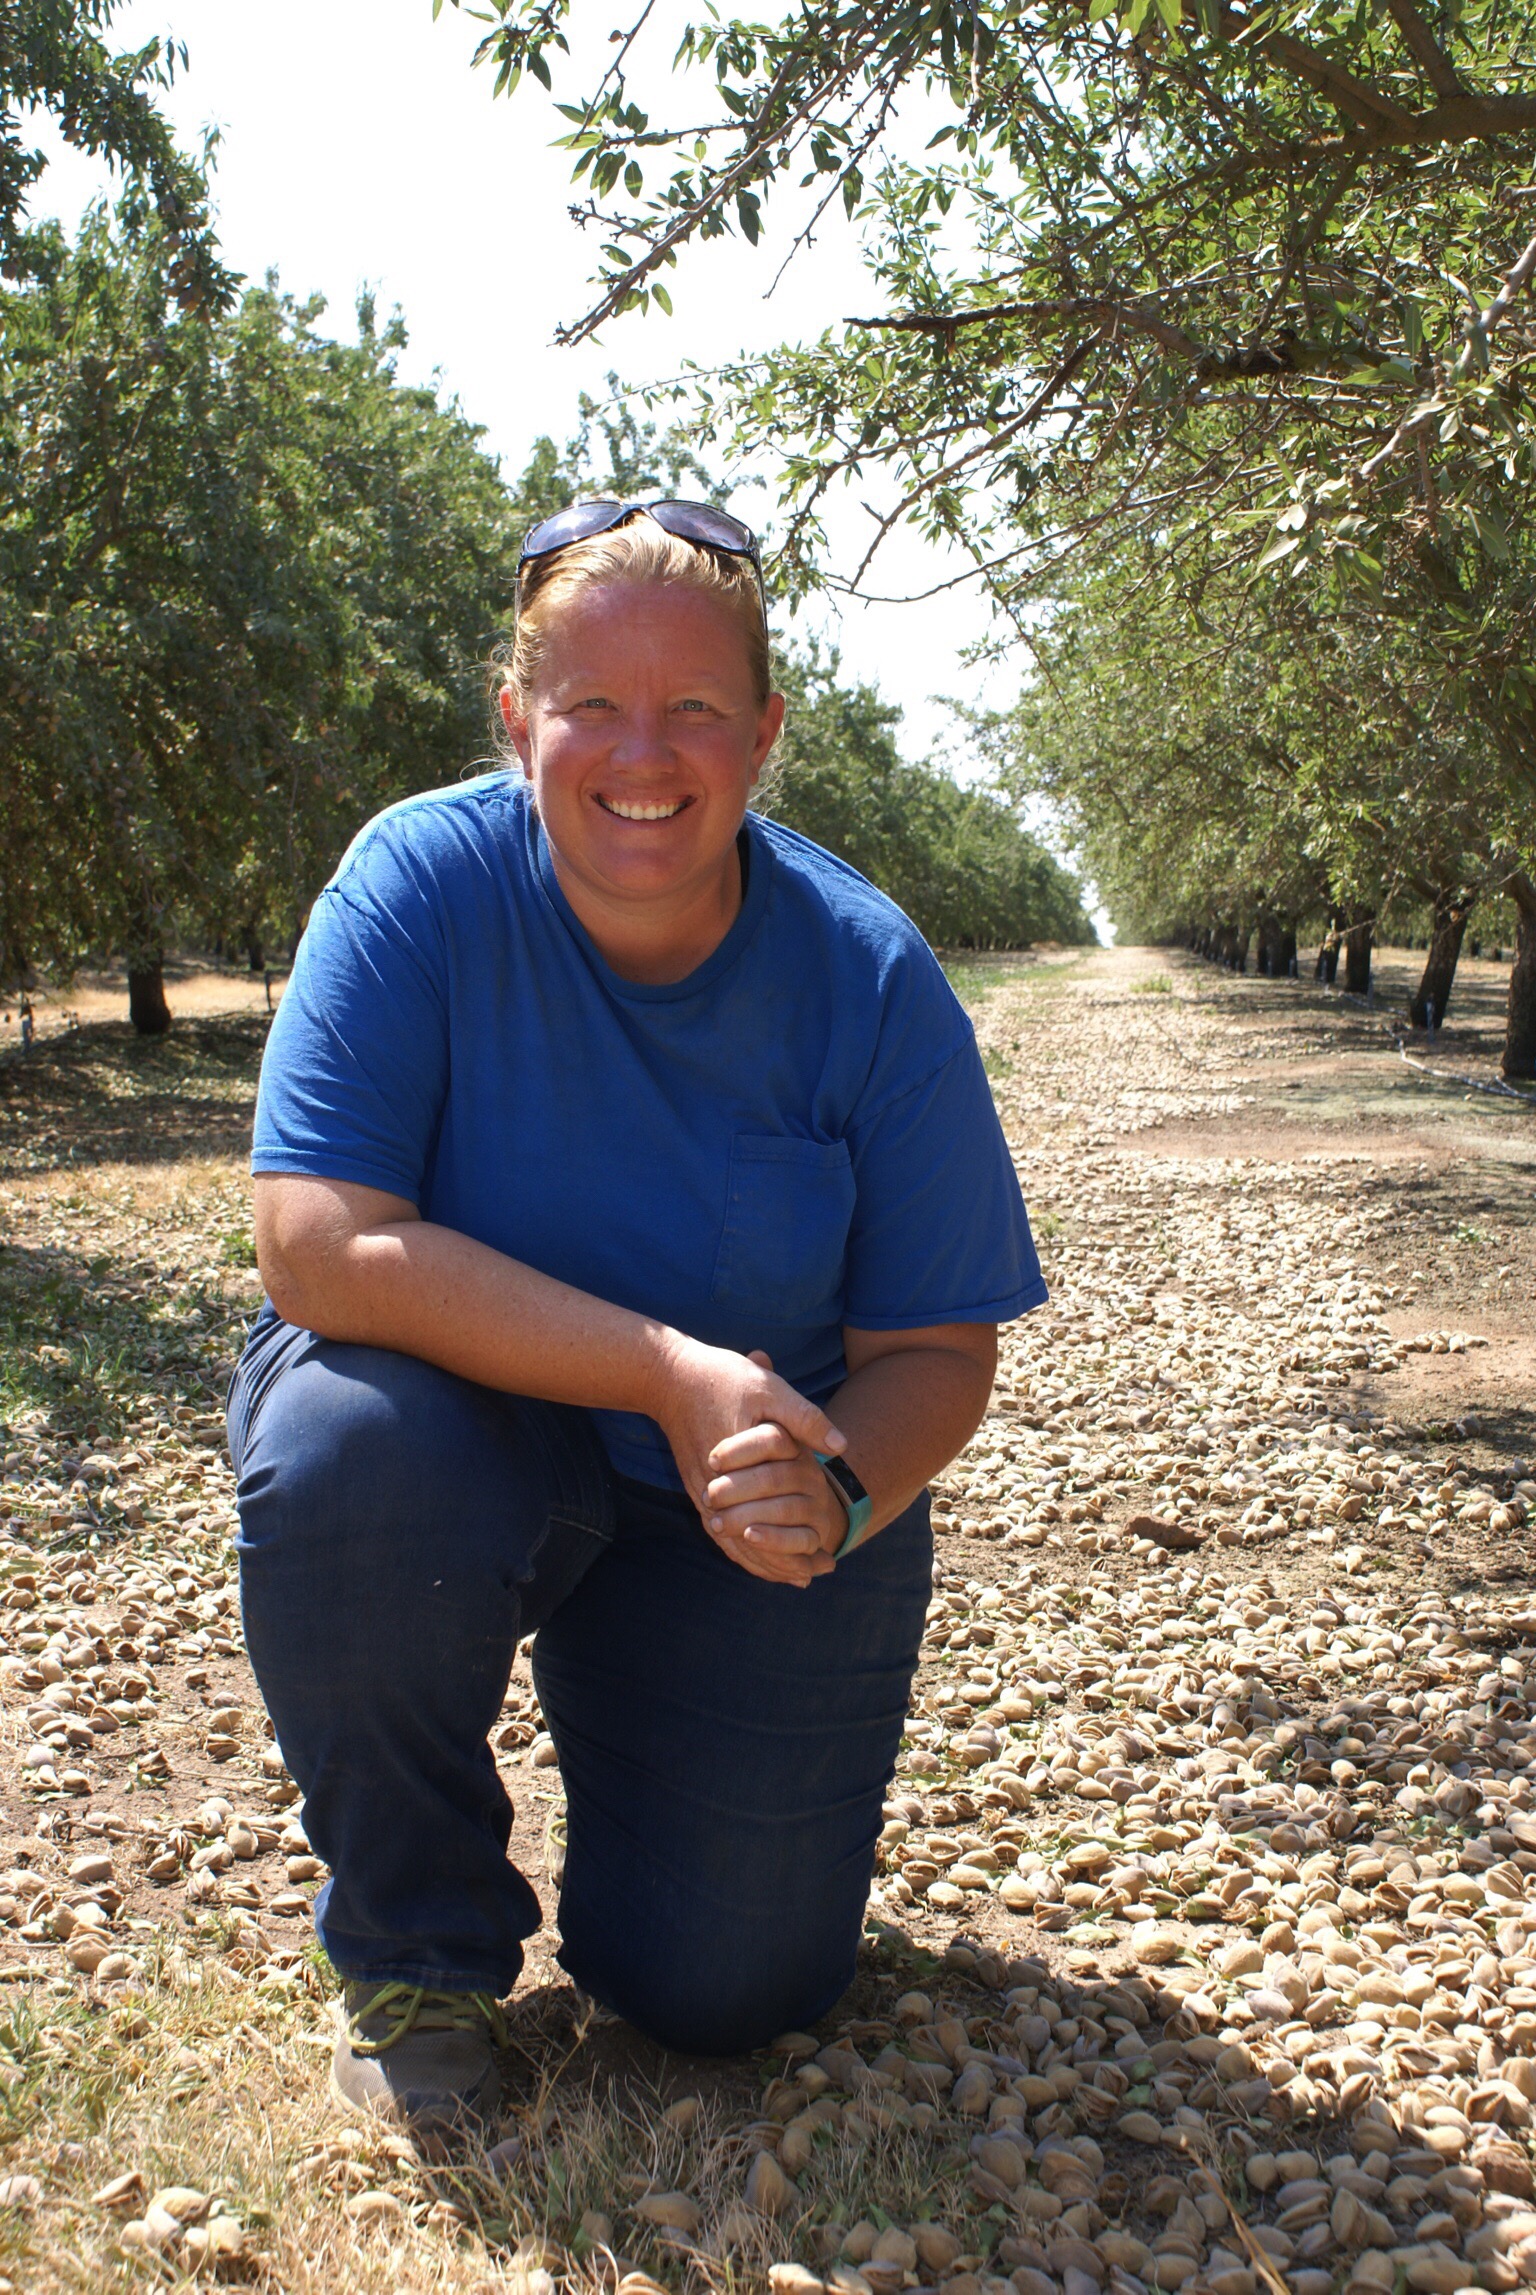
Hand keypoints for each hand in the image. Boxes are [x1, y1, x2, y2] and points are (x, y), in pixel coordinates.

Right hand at [650, 1338, 845, 1587]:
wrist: (668, 1375)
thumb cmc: (721, 1377)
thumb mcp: (768, 1388)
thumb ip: (804, 1418)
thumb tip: (841, 1446)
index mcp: (736, 1465)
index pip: (769, 1522)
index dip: (798, 1547)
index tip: (827, 1561)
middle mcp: (712, 1486)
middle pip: (748, 1540)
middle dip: (782, 1562)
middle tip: (815, 1577)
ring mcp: (700, 1489)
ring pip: (729, 1538)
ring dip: (760, 1559)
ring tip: (793, 1576)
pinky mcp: (694, 1485)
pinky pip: (716, 1525)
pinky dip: (738, 1544)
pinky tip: (755, 1551)